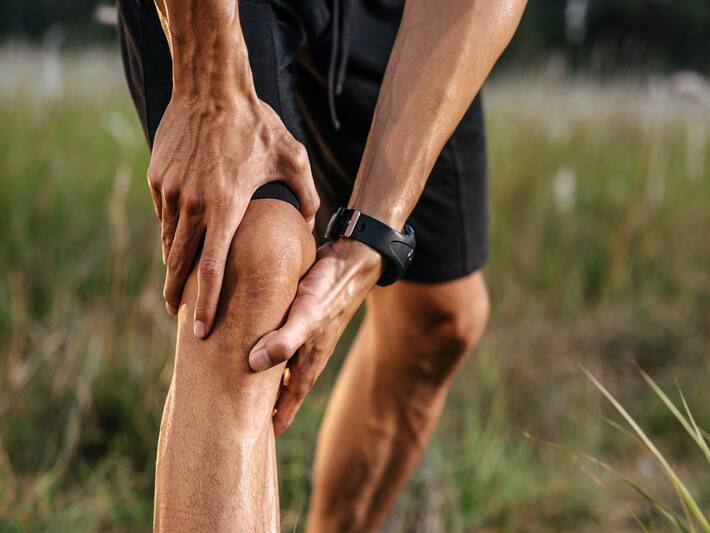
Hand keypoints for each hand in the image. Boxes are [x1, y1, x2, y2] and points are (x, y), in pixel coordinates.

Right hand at [147, 93, 318, 337]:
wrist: (211, 86)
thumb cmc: (257, 123)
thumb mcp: (292, 158)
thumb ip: (305, 195)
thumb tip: (310, 220)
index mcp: (227, 206)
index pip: (212, 267)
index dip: (206, 301)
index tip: (201, 327)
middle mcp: (194, 203)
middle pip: (181, 262)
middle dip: (178, 294)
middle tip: (177, 316)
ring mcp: (172, 190)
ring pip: (169, 239)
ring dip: (173, 264)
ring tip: (176, 285)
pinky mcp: (158, 177)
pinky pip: (164, 213)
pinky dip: (170, 231)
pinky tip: (176, 241)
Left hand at [248, 238, 382, 435]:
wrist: (351, 261)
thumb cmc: (330, 289)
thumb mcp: (307, 314)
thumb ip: (284, 339)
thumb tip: (254, 363)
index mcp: (308, 361)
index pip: (288, 401)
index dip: (274, 421)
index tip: (256, 440)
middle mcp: (305, 353)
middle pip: (281, 388)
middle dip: (263, 405)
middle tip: (239, 418)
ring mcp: (303, 336)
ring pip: (278, 366)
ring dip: (261, 378)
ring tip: (238, 387)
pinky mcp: (297, 317)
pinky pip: (277, 341)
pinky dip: (262, 348)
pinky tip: (248, 342)